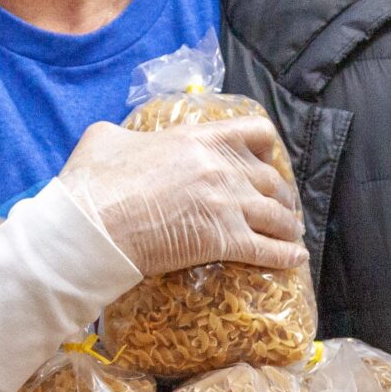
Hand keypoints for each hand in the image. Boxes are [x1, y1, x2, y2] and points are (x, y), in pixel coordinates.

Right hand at [53, 117, 305, 276]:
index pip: (253, 132)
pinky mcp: (225, 240)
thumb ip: (127, 135)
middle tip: (280, 205)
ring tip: (292, 233)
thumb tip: (122, 140)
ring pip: (276, 215)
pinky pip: (268, 249)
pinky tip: (296, 259)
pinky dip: (286, 255)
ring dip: (288, 225)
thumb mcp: (106, 139)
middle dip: (280, 193)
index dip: (266, 147)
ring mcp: (227, 204)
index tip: (268, 159)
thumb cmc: (94, 183)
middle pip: (270, 178)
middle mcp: (221, 168)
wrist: (95, 225)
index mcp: (198, 139)